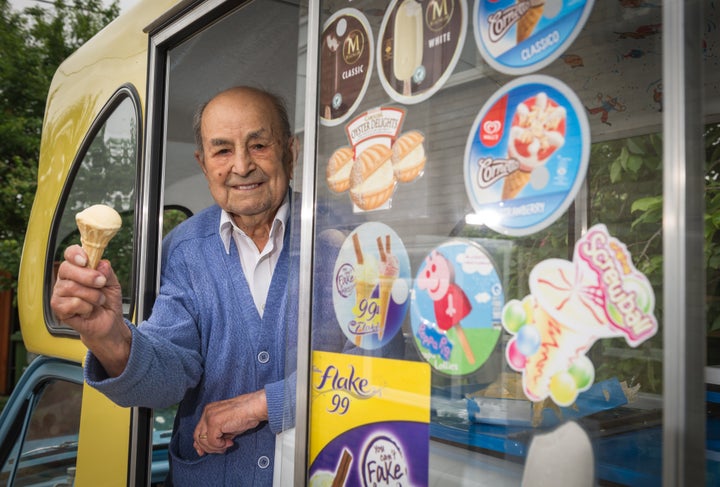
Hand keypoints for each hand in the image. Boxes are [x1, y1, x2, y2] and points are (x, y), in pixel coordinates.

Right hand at [50, 245, 130, 375]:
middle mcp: (65, 279)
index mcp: (77, 269)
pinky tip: (88, 310)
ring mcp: (60, 293)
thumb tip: (101, 264)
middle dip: (88, 276)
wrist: (108, 322)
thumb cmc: (107, 301)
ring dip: (92, 295)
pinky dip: (86, 307)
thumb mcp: (113, 283)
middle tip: (101, 283)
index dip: (75, 254)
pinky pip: (71, 303)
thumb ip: (107, 272)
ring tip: (98, 301)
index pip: (70, 254)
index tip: (85, 260)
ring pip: (71, 287)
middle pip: (66, 269)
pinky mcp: (58, 308)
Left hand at [193, 389, 267, 455]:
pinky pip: (212, 441)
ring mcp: (209, 416)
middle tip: (221, 450)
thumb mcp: (227, 426)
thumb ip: (217, 435)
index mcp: (209, 411)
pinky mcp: (214, 422)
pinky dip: (220, 445)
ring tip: (227, 445)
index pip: (198, 431)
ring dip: (215, 447)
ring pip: (203, 441)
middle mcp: (207, 412)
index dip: (200, 444)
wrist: (254, 407)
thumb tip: (210, 447)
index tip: (203, 452)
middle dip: (207, 448)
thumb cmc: (245, 415)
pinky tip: (230, 441)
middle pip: (198, 437)